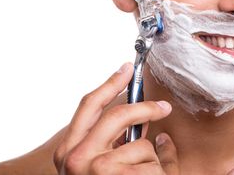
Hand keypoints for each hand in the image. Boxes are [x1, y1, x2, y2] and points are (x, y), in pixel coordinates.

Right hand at [53, 62, 177, 173]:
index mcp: (69, 151)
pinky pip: (151, 164)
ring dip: (151, 162)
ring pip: (141, 145)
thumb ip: (123, 146)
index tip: (127, 69)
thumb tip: (158, 135)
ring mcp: (96, 168)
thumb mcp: (103, 169)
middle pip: (119, 114)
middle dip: (145, 109)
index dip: (110, 84)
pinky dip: (157, 174)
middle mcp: (76, 157)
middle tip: (164, 108)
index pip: (89, 105)